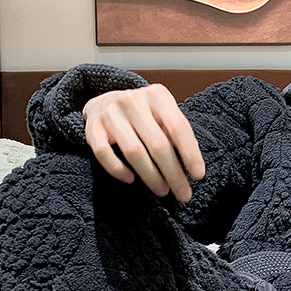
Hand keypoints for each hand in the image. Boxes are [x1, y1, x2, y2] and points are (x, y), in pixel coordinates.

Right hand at [82, 84, 204, 202]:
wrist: (105, 102)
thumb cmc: (144, 115)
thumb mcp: (163, 114)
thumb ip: (175, 134)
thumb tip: (191, 167)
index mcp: (157, 96)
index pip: (178, 127)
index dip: (190, 153)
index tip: (198, 176)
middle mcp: (133, 100)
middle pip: (158, 144)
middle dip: (173, 174)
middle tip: (183, 194)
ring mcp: (110, 113)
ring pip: (134, 152)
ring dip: (151, 176)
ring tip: (162, 191)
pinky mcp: (92, 126)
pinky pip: (104, 153)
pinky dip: (118, 170)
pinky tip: (130, 179)